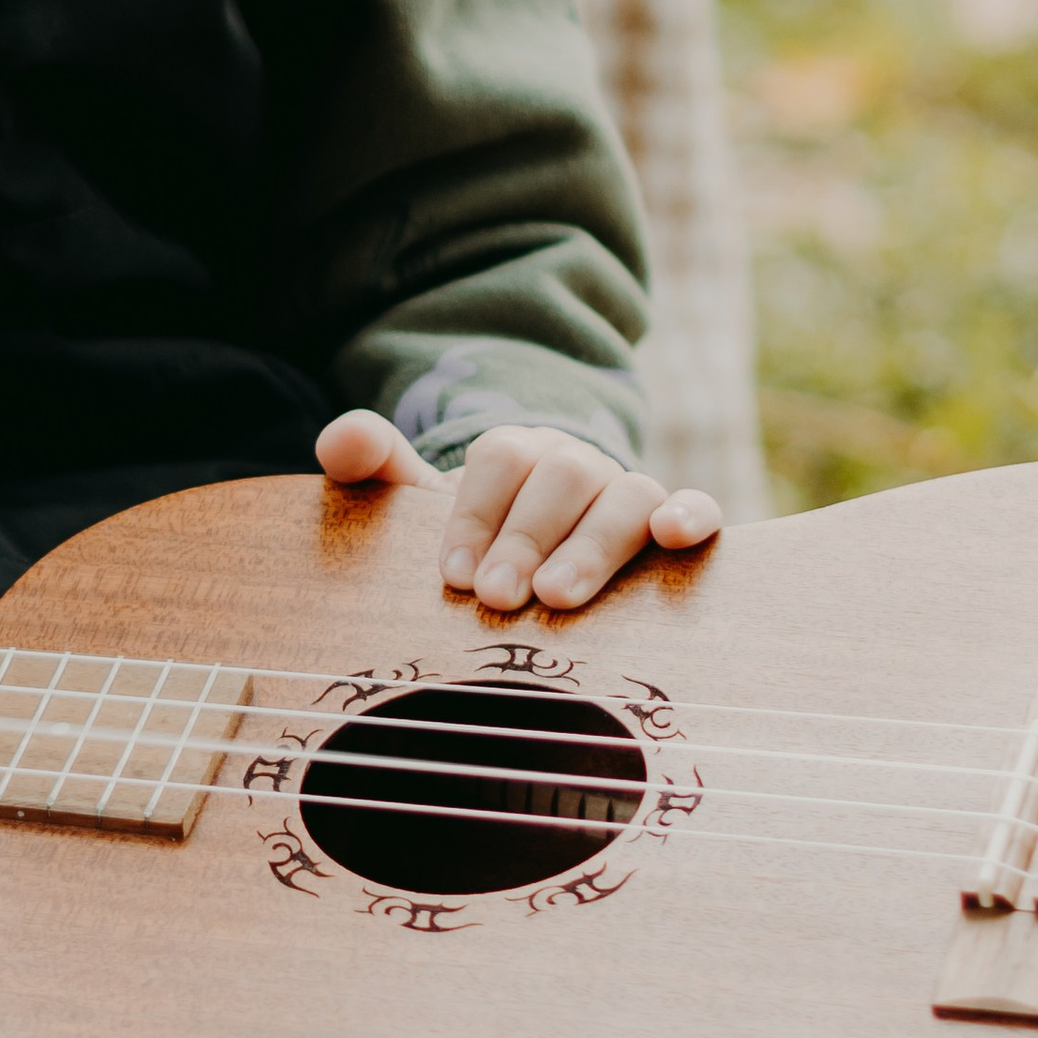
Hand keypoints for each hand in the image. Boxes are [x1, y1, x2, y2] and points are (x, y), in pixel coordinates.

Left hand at [314, 409, 719, 611]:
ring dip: (595, 544)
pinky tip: (675, 538)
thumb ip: (376, 468)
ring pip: (628, 496)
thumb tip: (339, 439)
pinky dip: (692, 514)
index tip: (457, 578)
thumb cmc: (478, 539)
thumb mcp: (421, 506)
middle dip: (528, 537)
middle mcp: (576, 464)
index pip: (500, 459)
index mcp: (516, 452)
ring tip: (559, 597)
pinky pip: (698, 506)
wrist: (539, 560)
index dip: (477, 515)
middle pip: (563, 475)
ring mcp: (628, 492)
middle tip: (499, 597)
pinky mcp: (674, 523)